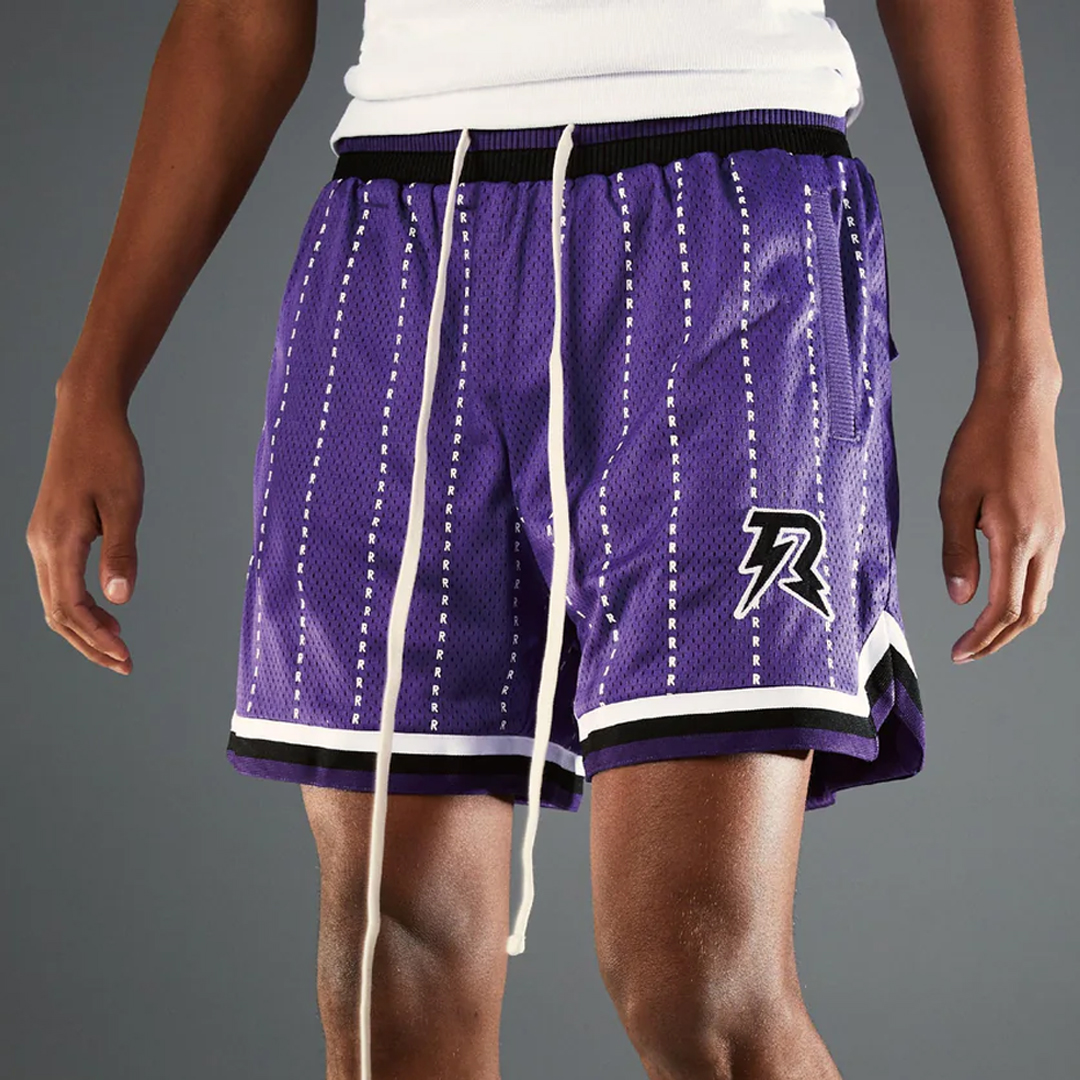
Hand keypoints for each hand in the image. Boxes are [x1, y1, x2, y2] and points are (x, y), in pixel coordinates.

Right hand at [26, 378, 143, 673]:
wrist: (87, 416)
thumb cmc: (110, 455)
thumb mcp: (125, 504)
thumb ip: (121, 552)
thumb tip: (119, 598)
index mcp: (57, 541)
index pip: (71, 608)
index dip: (97, 638)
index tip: (126, 657)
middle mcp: (41, 544)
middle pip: (57, 613)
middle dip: (90, 644)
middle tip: (124, 664)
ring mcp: (42, 538)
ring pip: (55, 600)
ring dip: (84, 628)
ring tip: (117, 646)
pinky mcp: (50, 531)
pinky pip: (58, 581)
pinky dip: (79, 605)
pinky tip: (106, 611)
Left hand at [938, 363, 1064, 661]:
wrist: (1019, 406)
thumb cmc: (980, 446)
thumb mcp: (954, 499)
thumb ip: (957, 552)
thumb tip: (962, 600)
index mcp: (1019, 536)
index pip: (1005, 607)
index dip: (981, 637)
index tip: (957, 654)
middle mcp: (1045, 540)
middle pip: (1030, 611)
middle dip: (998, 639)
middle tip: (966, 654)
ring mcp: (1054, 531)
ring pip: (1040, 594)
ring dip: (1011, 621)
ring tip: (978, 635)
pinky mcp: (1053, 522)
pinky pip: (1042, 573)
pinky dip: (1021, 597)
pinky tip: (997, 599)